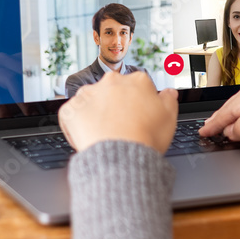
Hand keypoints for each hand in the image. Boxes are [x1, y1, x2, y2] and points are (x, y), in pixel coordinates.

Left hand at [58, 72, 178, 153]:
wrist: (120, 157)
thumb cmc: (146, 138)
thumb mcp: (169, 117)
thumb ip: (169, 100)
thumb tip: (168, 93)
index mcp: (137, 80)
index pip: (137, 87)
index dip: (138, 104)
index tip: (138, 117)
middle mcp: (112, 82)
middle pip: (113, 91)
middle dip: (115, 105)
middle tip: (121, 126)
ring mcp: (88, 94)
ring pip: (92, 101)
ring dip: (96, 112)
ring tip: (104, 133)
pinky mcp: (70, 109)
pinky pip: (72, 114)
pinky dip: (77, 124)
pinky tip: (89, 136)